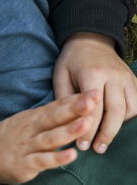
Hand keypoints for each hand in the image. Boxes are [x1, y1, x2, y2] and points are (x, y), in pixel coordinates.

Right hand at [0, 90, 97, 182]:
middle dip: (74, 110)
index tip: (94, 92)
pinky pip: (42, 160)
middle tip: (92, 101)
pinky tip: (71, 155)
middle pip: (54, 117)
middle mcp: (31, 129)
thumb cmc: (13, 136)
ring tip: (85, 125)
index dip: (75, 99)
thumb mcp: (30, 120)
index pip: (57, 106)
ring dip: (68, 131)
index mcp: (34, 117)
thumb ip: (52, 114)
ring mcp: (27, 145)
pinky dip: (56, 158)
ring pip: (50, 138)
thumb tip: (78, 102)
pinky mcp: (24, 163)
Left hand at [53, 32, 136, 153]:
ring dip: (118, 127)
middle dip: (106, 133)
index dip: (88, 128)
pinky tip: (116, 125)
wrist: (91, 41)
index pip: (93, 107)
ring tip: (105, 141)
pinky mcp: (134, 81)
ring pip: (130, 109)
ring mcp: (127, 79)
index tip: (82, 145)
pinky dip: (129, 117)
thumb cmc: (72, 61)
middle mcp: (114, 76)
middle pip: (116, 111)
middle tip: (97, 149)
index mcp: (92, 73)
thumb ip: (65, 98)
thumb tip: (68, 124)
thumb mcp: (60, 75)